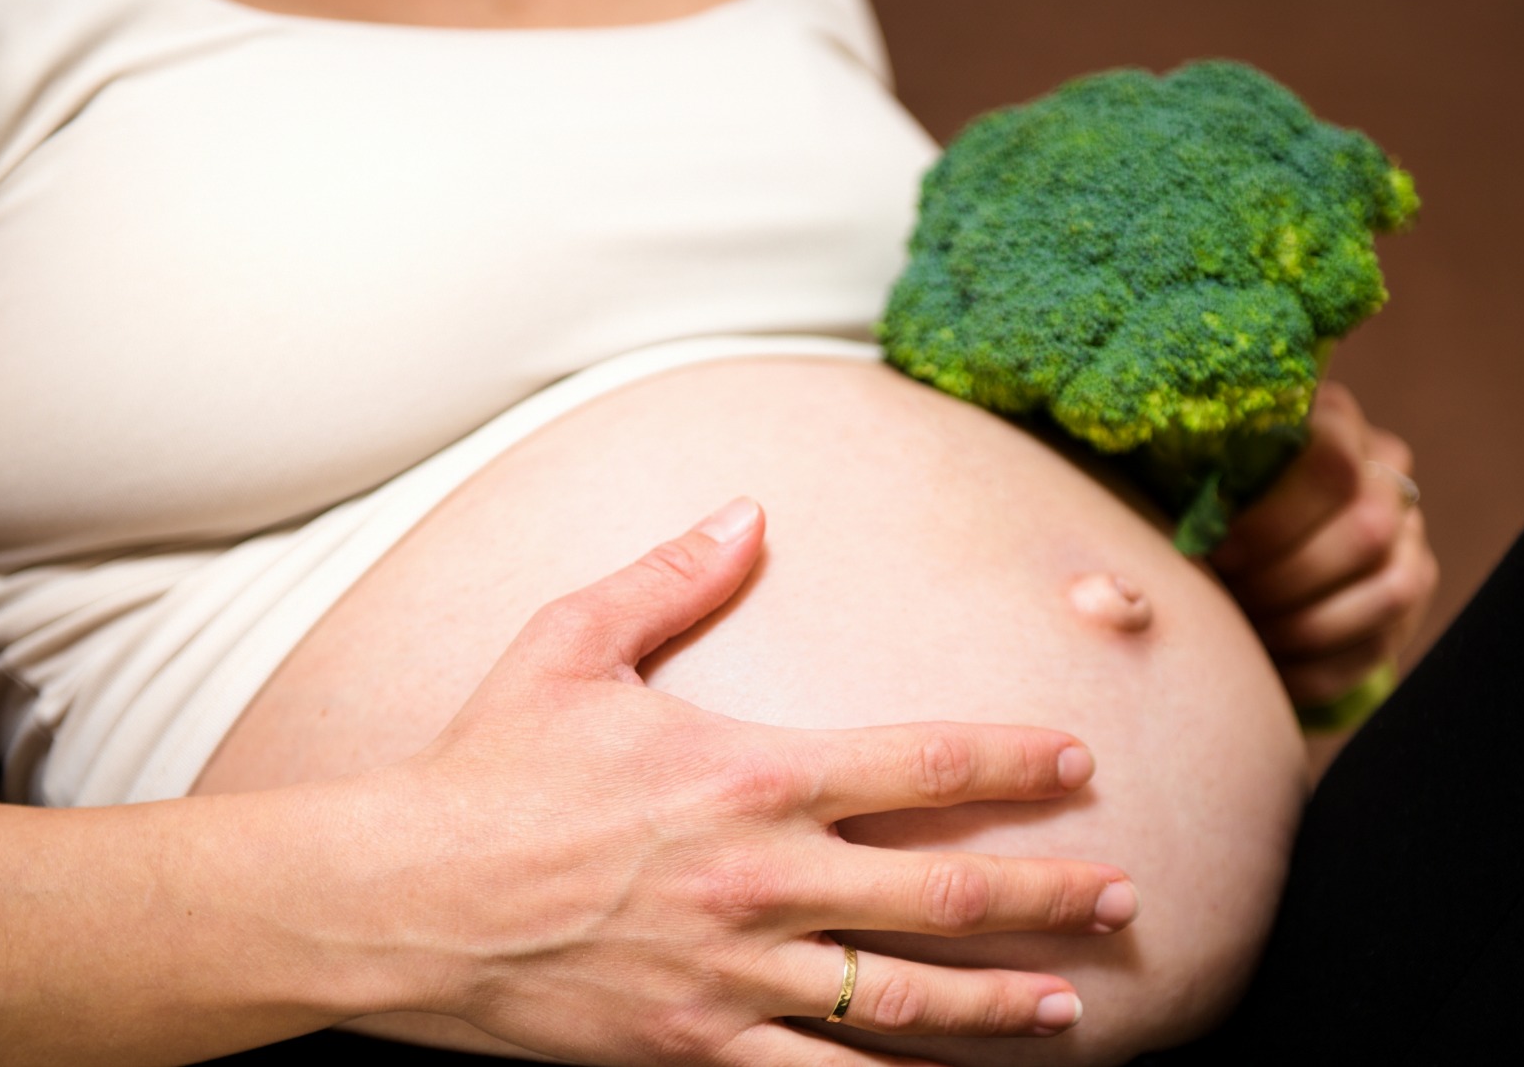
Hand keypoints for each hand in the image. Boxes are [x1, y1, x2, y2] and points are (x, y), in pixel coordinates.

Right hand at [355, 499, 1134, 1064]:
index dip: (1014, 763)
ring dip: (1003, 1004)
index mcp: (751, 773)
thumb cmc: (483, 766)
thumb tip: (747, 511)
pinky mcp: (694, 1047)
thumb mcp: (569, 643)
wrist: (397, 902)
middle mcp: (766, 879)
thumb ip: (671, 575)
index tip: (1077, 763)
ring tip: (1074, 1006)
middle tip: (1126, 897)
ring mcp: (736, 974)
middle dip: (1049, 895)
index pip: (923, 766)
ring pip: (905, 999)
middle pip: (945, 893)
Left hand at [1208, 384, 1439, 705]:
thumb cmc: (1203, 497)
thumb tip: (1171, 519)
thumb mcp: (1193, 468)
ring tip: (1243, 633)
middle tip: (1226, 600)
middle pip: (1365, 528)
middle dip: (1284, 579)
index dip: (1271, 517)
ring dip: (1304, 626)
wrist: (1243, 537)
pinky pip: (1379, 645)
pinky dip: (1317, 669)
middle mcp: (1386, 476)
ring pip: (1388, 591)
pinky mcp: (1407, 595)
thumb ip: (1190, 474)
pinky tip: (1267, 667)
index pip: (1330, 460)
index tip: (1214, 551)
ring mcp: (1408, 538)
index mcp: (1335, 423)